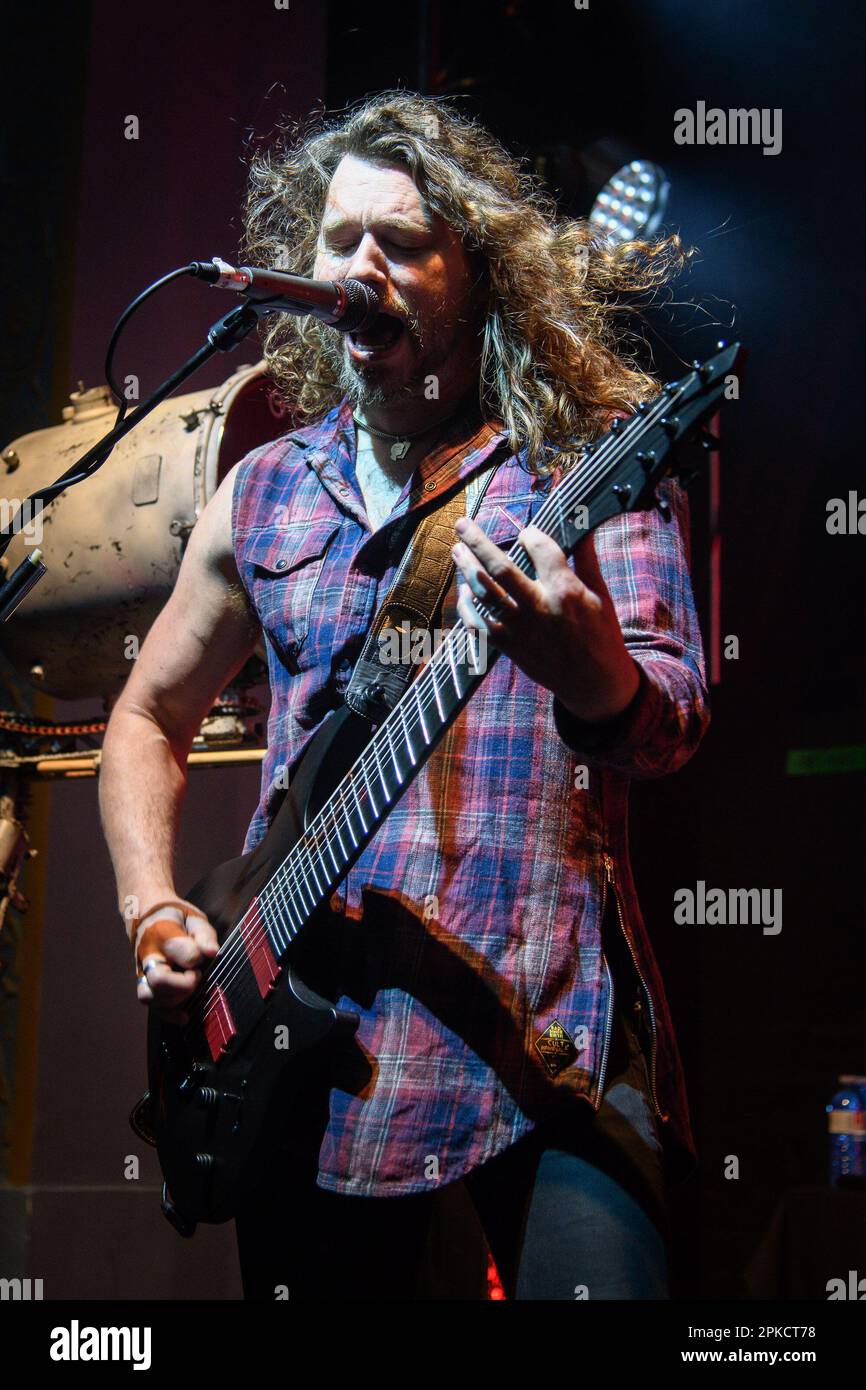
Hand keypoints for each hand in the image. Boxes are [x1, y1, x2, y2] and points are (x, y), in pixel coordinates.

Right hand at [134, 902, 218, 1026]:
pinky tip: (185, 1016)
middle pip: (158, 980)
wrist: (147, 916)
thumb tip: (212, 952)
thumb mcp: (193, 918)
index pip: (178, 950)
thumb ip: (204, 935)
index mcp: (162, 933)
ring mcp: (142, 972)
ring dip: (175, 999)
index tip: (205, 954)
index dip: (196, 957)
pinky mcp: (144, 984)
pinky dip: (169, 1015)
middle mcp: (148, 955)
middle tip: (197, 975)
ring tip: (190, 988)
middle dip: (184, 984)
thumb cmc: (176, 918)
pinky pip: (151, 1007)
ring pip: (149, 996)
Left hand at [452, 517, 639, 722]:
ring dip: (466, 569)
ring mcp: (520, 630)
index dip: (529, 535)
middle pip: (500, 568)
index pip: (539, 549)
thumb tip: (583, 527)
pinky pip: (478, 625)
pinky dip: (466, 608)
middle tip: (462, 524)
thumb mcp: (601, 595)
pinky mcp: (509, 648)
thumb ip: (587, 560)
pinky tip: (463, 592)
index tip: (526, 533)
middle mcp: (539, 608)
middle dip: (477, 542)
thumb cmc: (601, 635)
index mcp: (566, 590)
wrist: (593, 682)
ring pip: (484, 594)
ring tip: (457, 550)